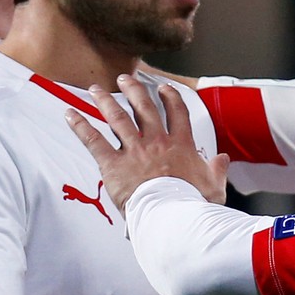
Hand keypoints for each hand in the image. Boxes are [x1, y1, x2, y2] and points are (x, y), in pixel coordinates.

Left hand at [68, 74, 231, 211]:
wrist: (172, 216)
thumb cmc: (194, 205)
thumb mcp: (214, 186)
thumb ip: (217, 170)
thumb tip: (224, 159)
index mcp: (181, 146)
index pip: (177, 113)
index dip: (171, 97)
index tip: (165, 88)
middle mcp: (157, 142)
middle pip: (144, 108)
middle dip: (134, 90)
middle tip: (125, 79)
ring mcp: (134, 151)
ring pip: (118, 118)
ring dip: (106, 101)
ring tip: (96, 89)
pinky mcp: (114, 164)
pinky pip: (94, 140)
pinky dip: (80, 126)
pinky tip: (70, 114)